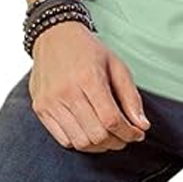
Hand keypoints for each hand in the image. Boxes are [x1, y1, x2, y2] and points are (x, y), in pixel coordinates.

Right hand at [28, 22, 151, 151]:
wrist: (54, 35)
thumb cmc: (87, 49)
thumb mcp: (115, 64)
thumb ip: (130, 95)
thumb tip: (142, 125)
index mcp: (88, 77)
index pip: (111, 119)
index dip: (128, 132)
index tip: (138, 133)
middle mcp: (67, 92)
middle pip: (96, 135)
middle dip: (117, 141)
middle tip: (125, 136)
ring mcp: (51, 102)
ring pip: (80, 142)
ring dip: (100, 146)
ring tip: (109, 137)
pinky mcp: (40, 109)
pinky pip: (64, 140)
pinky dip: (81, 142)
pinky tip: (90, 132)